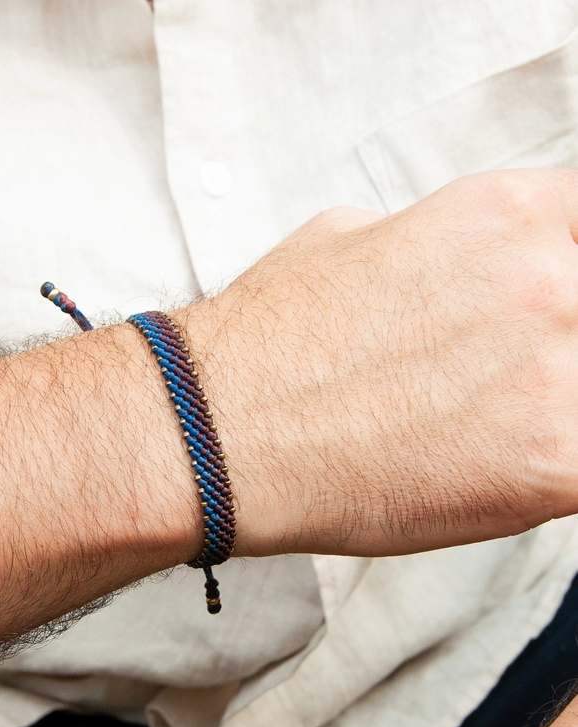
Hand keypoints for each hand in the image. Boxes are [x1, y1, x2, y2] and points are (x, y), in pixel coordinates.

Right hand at [180, 169, 577, 556]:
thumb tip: (455, 270)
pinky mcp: (557, 464)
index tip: (550, 317)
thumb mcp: (350, 240)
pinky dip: (550, 469)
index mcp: (507, 215)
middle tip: (505, 379)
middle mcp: (547, 280)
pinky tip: (498, 472)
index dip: (570, 274)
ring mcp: (558, 371)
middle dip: (558, 345)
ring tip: (487, 428)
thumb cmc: (272, 345)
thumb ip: (434, 246)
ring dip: (553, 406)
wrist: (222, 434)